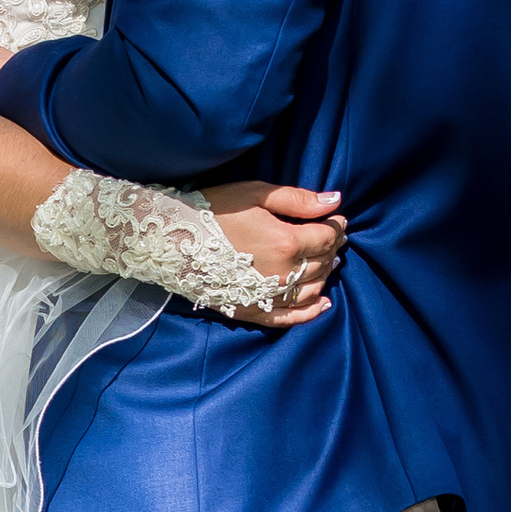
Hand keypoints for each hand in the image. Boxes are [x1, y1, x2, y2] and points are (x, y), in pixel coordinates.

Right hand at [202, 182, 344, 332]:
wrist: (173, 239)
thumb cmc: (214, 210)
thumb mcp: (256, 194)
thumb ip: (299, 200)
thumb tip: (336, 202)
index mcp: (286, 242)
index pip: (327, 237)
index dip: (337, 226)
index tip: (337, 218)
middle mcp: (283, 274)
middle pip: (323, 263)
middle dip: (332, 248)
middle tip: (333, 237)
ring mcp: (269, 296)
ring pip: (312, 288)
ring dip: (325, 274)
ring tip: (327, 261)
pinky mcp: (253, 310)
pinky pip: (291, 317)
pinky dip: (311, 312)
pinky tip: (323, 303)